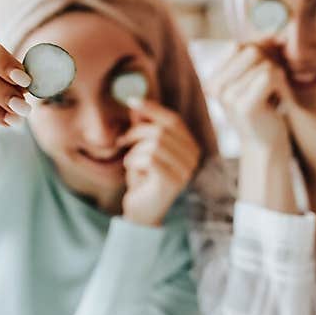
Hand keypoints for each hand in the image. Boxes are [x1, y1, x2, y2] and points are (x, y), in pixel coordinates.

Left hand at [120, 99, 201, 226]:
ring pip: (155, 144)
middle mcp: (193, 158)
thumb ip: (143, 128)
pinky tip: (133, 172)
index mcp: (190, 147)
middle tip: (122, 141)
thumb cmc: (143, 180)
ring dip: (135, 151)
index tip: (132, 101)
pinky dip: (135, 162)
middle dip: (137, 132)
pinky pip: (150, 159)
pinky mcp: (173, 182)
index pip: (174, 120)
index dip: (153, 109)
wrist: (142, 213)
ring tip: (130, 162)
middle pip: (163, 130)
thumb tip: (137, 106)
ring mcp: (186, 171)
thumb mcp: (142, 149)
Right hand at [206, 43, 290, 151]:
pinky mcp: (244, 105)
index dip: (261, 52)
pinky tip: (278, 101)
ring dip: (278, 78)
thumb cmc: (264, 110)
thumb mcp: (256, 78)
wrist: (266, 146)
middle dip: (271, 63)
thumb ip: (260, 54)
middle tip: (274, 86)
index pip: (240, 45)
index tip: (269, 72)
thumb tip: (276, 33)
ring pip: (264, 63)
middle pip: (252, 50)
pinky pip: (270, 75)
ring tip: (273, 96)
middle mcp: (215, 86)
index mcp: (213, 79)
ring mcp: (228, 96)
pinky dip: (282, 85)